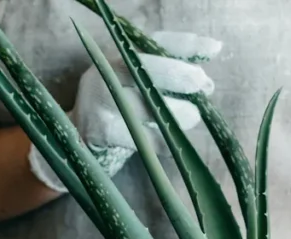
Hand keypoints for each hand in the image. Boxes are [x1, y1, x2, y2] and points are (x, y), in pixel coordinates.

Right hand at [29, 30, 221, 192]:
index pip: (154, 42)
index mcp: (117, 55)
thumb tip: (207, 83)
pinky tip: (172, 144)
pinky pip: (137, 136)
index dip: (185, 44)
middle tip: (203, 87)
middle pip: (146, 67)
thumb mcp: (138, 88)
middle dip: (180, 75)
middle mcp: (103, 71)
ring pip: (144, 103)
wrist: (75, 142)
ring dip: (175, 112)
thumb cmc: (117, 112)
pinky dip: (160, 141)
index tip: (214, 49)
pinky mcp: (98, 129)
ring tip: (193, 118)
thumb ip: (168, 81)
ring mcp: (98, 100)